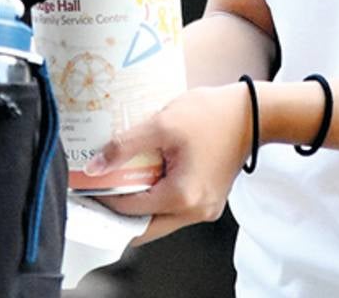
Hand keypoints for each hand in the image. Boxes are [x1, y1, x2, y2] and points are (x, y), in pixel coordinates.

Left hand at [83, 83, 251, 243]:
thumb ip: (125, 147)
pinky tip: (142, 175)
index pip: (130, 210)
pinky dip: (155, 196)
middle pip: (144, 226)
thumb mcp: (162, 125)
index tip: (84, 184)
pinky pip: (174, 206)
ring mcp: (204, 208)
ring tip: (116, 180)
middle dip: (117, 211)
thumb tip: (96, 167)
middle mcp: (195, 212)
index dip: (103, 197)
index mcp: (183, 197)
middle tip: (95, 191)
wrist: (254, 113)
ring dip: (137, 204)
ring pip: (159, 218)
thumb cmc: (213, 115)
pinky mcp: (208, 199)